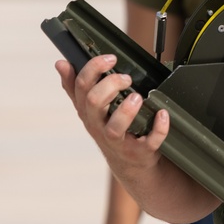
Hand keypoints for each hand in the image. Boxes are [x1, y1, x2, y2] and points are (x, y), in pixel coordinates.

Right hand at [56, 55, 168, 178]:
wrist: (129, 165)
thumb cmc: (109, 128)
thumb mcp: (90, 110)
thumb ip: (76, 87)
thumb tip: (60, 63)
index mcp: (88, 112)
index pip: (81, 87)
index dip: (94, 68)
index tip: (110, 58)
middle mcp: (99, 126)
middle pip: (94, 103)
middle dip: (109, 85)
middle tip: (126, 78)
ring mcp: (119, 141)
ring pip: (114, 127)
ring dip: (126, 110)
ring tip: (137, 97)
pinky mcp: (140, 151)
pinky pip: (150, 141)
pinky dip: (158, 128)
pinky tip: (163, 114)